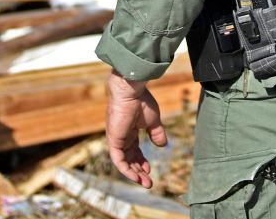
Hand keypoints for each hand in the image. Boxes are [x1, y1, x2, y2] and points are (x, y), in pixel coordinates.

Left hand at [105, 72, 168, 187]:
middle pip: (129, 158)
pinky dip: (126, 170)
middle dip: (138, 171)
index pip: (133, 151)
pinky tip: (136, 177)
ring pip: (123, 162)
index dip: (141, 161)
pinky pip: (118, 160)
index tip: (149, 169)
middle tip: (148, 182)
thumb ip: (156, 133)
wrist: (131, 91)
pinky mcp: (113, 141)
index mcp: (129, 130)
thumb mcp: (153, 121)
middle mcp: (121, 136)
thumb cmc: (141, 101)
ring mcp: (116, 139)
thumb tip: (162, 145)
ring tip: (145, 183)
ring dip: (133, 174)